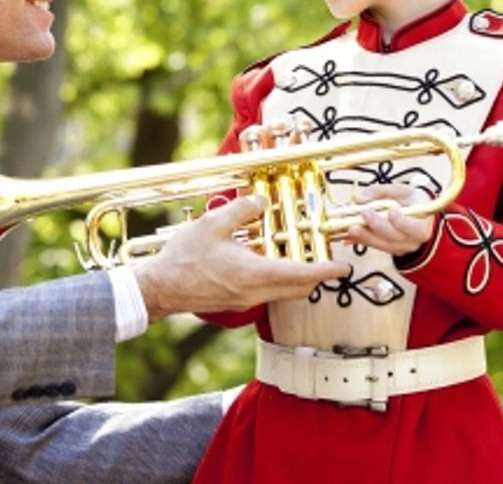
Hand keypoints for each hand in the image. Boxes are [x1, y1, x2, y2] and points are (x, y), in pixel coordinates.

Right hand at [130, 195, 349, 321]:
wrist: (160, 288)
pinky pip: (267, 292)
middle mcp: (254, 292)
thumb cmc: (183, 258)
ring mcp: (245, 300)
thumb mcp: (213, 224)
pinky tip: (269, 262)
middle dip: (316, 276)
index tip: (342, 266)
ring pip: (283, 292)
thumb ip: (243, 211)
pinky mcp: (236, 301)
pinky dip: (278, 280)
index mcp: (254, 274)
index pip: (301, 275)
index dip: (326, 270)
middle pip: (298, 288)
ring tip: (302, 258)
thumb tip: (262, 202)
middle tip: (327, 260)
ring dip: (297, 278)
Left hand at [343, 184, 434, 256]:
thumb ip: (379, 191)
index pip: (416, 228)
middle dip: (377, 226)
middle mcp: (414, 240)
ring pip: (383, 245)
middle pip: (395, 237)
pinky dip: (362, 240)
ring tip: (352, 228)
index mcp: (423, 224)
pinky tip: (350, 235)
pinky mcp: (390, 250)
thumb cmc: (412, 202)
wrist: (418, 214)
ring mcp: (402, 247)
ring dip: (366, 236)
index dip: (403, 222)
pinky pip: (375, 247)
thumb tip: (359, 198)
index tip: (392, 211)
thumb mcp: (401, 190)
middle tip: (364, 214)